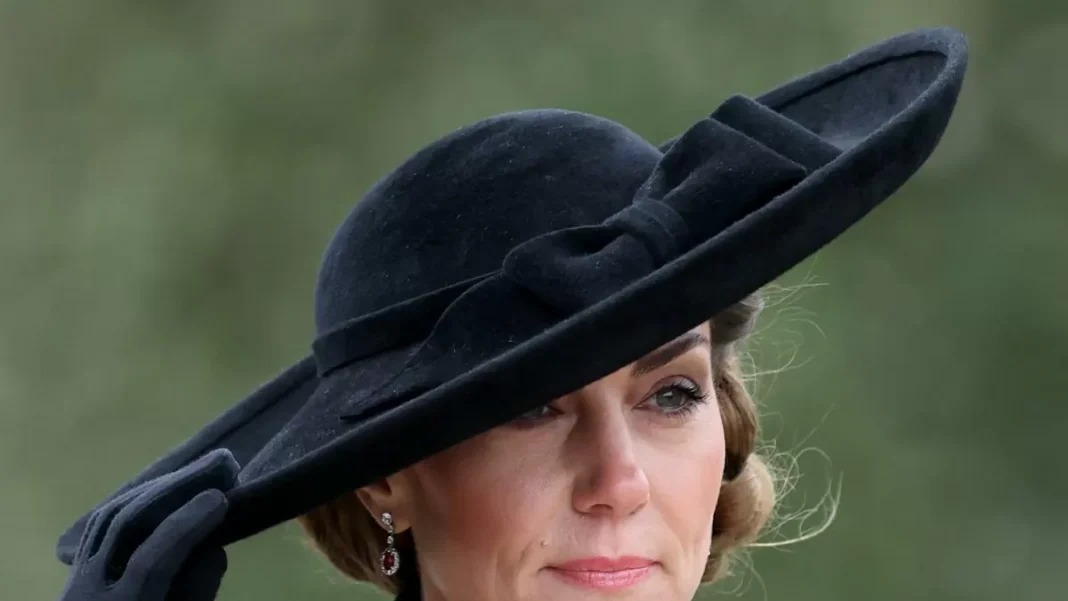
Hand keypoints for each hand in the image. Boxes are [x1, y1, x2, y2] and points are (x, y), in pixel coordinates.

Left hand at [57, 448, 238, 600]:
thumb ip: (196, 595)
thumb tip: (214, 549)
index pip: (151, 560)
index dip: (186, 525)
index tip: (221, 497)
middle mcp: (88, 596)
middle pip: (125, 528)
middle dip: (175, 491)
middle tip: (219, 466)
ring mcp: (74, 585)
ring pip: (108, 520)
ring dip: (156, 490)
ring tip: (197, 472)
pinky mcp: (74, 577)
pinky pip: (98, 528)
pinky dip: (132, 503)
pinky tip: (162, 492)